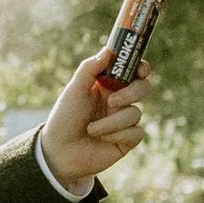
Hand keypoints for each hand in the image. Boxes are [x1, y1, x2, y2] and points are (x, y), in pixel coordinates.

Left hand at [38, 43, 149, 191]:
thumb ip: (90, 68)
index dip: (141, 67)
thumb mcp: (74, 90)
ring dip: (112, 122)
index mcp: (107, 85)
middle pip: (144, 87)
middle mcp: (119, 100)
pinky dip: (117, 134)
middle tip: (112, 101)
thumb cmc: (64, 118)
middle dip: (132, 93)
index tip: (140, 69)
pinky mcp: (127, 140)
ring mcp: (124, 120)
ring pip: (136, 113)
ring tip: (91, 129)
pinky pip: (136, 132)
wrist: (59, 153)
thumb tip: (109, 49)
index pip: (132, 70)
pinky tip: (102, 140)